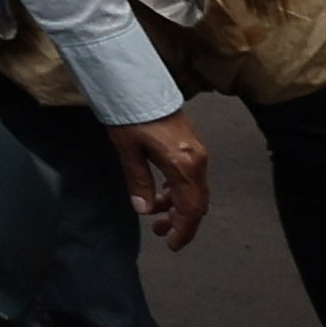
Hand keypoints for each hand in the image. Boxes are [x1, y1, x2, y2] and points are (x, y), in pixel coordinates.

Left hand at [107, 109, 210, 249]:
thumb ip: (138, 181)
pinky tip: (160, 193)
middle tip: (159, 232)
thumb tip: (143, 209)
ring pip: (194, 191)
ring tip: (154, 213)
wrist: (138, 82)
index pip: (191, 209)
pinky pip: (190, 177)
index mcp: (184, 165)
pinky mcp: (191, 145)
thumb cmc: (132, 114)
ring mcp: (197, 152)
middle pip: (197, 203)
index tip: (171, 244)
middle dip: (181, 221)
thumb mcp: (128, 150)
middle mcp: (197, 160)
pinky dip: (178, 190)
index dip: (183, 231)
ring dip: (177, 205)